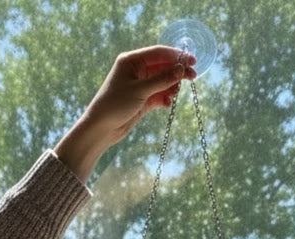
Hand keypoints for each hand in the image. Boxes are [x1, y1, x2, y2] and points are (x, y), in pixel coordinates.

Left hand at [54, 46, 197, 181]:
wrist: (101, 129)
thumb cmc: (115, 105)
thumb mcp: (140, 90)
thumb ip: (161, 80)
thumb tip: (181, 70)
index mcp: (131, 61)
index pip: (158, 53)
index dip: (176, 56)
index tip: (192, 61)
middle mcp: (136, 71)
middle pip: (163, 67)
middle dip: (177, 72)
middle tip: (193, 77)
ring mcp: (140, 86)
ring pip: (162, 81)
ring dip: (171, 86)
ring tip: (175, 93)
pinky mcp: (142, 100)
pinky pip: (159, 95)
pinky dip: (164, 98)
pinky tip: (166, 103)